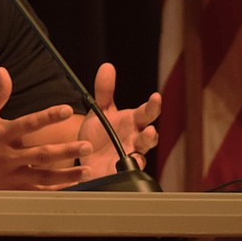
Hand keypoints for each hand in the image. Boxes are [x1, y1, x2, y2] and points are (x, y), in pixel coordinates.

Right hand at [0, 67, 92, 189]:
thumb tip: (4, 71)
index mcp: (2, 134)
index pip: (28, 123)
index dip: (48, 116)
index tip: (67, 109)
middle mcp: (8, 155)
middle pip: (41, 153)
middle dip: (66, 150)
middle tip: (88, 146)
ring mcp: (11, 173)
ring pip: (43, 175)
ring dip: (67, 174)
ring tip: (88, 170)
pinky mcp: (12, 187)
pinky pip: (36, 191)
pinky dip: (54, 190)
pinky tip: (72, 188)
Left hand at [78, 62, 160, 176]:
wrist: (86, 156)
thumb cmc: (99, 132)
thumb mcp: (99, 110)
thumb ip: (104, 90)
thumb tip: (107, 67)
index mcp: (132, 122)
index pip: (147, 113)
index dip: (153, 105)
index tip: (155, 97)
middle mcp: (134, 140)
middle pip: (149, 138)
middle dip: (150, 135)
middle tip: (149, 130)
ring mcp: (129, 157)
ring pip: (140, 157)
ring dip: (139, 156)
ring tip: (135, 154)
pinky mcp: (119, 172)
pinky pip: (125, 173)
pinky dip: (123, 172)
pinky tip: (119, 169)